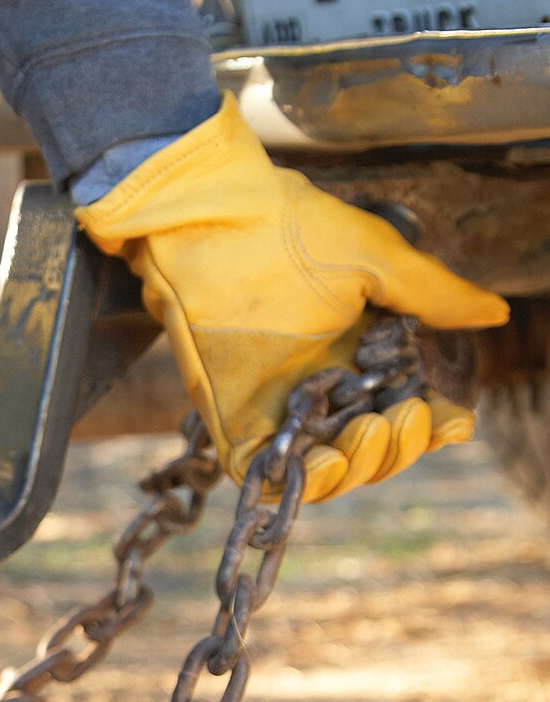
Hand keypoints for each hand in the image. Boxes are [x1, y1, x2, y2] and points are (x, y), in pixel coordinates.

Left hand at [75, 94, 508, 500]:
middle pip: (369, 449)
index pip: (402, 411)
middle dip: (396, 448)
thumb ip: (430, 294)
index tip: (450, 420)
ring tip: (365, 436)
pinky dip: (294, 481)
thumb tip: (494, 313)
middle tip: (399, 418)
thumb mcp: (373, 259)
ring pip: (324, 470)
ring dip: (356, 468)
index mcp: (358, 353)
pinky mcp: (230, 417)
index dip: (430, 427)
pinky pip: (263, 473)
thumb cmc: (286, 227)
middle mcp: (319, 385)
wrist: (208, 220)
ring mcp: (274, 405)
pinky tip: (323, 462)